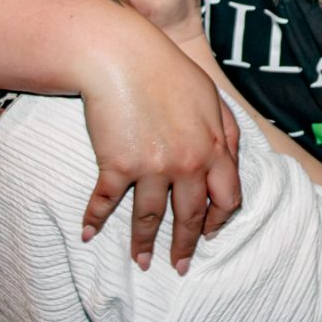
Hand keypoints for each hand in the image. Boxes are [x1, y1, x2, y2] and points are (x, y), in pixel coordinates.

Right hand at [81, 56, 240, 271]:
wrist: (122, 55)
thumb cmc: (167, 70)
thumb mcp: (210, 96)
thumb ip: (227, 131)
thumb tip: (233, 160)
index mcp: (214, 147)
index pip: (227, 199)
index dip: (220, 222)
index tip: (210, 235)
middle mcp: (188, 163)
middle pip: (191, 217)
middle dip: (186, 246)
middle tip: (180, 266)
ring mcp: (152, 167)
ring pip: (150, 219)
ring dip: (143, 244)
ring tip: (141, 261)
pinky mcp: (117, 165)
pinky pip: (106, 202)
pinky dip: (94, 221)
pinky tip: (88, 233)